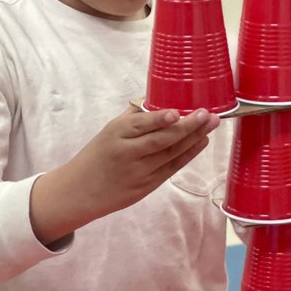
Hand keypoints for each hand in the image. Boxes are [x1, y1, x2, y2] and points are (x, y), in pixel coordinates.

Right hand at [30, 107, 219, 245]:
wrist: (80, 191)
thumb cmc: (97, 156)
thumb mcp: (109, 132)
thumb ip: (133, 117)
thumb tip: (158, 98)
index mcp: (116, 134)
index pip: (142, 125)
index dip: (161, 119)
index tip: (178, 112)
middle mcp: (128, 153)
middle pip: (162, 139)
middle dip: (187, 127)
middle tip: (207, 115)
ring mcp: (139, 172)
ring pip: (171, 154)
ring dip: (193, 139)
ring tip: (210, 125)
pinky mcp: (147, 187)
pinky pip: (171, 168)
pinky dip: (188, 155)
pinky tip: (200, 142)